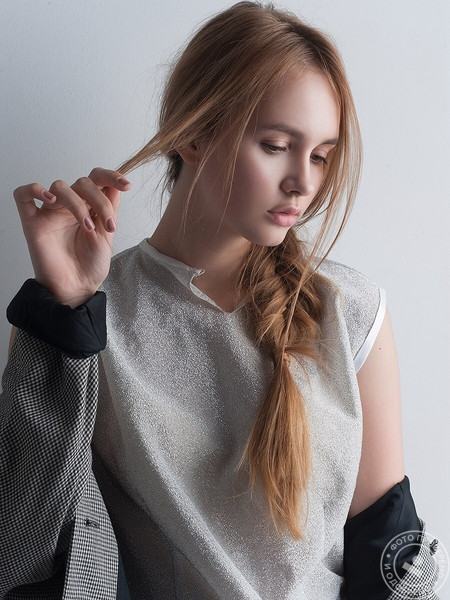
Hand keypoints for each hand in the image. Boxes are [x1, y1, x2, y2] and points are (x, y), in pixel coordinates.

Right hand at [13, 167, 130, 307]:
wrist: (78, 288)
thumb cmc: (90, 265)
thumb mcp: (107, 235)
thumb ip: (110, 209)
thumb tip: (117, 185)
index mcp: (88, 207)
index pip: (96, 180)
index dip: (110, 176)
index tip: (126, 184)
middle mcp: (69, 206)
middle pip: (82, 183)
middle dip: (100, 201)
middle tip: (109, 225)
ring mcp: (50, 213)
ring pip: (60, 186)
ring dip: (78, 203)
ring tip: (88, 228)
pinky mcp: (33, 223)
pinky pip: (23, 195)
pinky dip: (34, 189)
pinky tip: (49, 198)